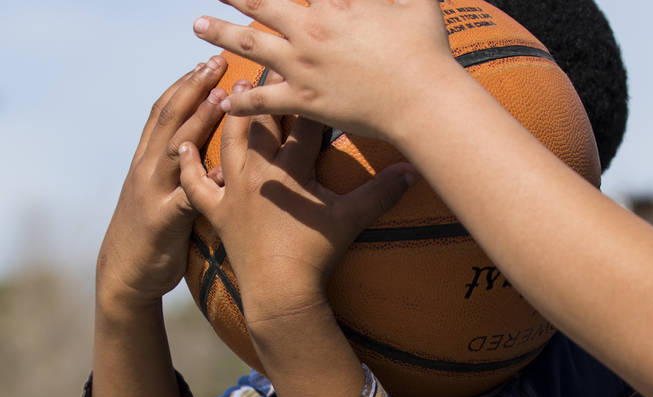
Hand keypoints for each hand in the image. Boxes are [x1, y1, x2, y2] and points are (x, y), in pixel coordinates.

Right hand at [96, 57, 228, 303]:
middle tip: (219, 63)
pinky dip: (205, 183)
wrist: (127, 274)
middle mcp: (147, 168)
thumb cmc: (156, 233)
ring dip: (199, 121)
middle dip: (195, 88)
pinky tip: (226, 172)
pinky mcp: (163, 221)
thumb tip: (219, 150)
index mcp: (149, 159)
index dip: (186, 85)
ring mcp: (153, 192)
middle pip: (170, 118)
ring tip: (223, 99)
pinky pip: (186, 198)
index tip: (210, 62)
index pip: (166, 111)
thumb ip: (185, 170)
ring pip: (176, 148)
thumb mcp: (167, 193)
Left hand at [178, 80, 414, 327]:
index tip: (312, 72)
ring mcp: (234, 190)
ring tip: (230, 92)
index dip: (309, 95)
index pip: (304, 122)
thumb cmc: (316, 254)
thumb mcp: (352, 219)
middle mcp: (258, 171)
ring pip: (228, 141)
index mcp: (291, 169)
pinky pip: (196, 184)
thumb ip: (381, 192)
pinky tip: (182, 145)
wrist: (281, 291)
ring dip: (229, 115)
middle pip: (261, 122)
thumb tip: (413, 170)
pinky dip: (187, 164)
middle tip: (267, 67)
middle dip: (266, 94)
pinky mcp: (218, 212)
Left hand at [190, 0, 454, 141]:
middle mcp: (310, 28)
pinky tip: (225, 101)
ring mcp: (303, 65)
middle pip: (259, 2)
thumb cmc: (426, 52)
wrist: (422, 100)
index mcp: (335, 2)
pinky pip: (264, 100)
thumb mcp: (418, 2)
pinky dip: (242, 102)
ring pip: (249, 44)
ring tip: (197, 26)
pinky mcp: (304, 100)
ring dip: (219, 33)